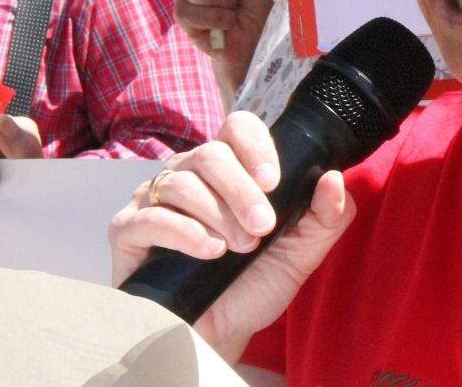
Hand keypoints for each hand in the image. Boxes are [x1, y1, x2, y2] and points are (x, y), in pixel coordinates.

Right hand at [108, 111, 352, 358]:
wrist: (218, 334)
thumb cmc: (254, 286)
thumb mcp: (301, 252)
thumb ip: (326, 216)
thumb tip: (335, 178)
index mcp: (229, 168)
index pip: (237, 127)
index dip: (255, 146)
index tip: (273, 180)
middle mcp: (188, 174)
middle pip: (209, 154)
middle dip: (241, 191)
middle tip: (262, 227)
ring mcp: (154, 199)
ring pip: (181, 182)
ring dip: (217, 215)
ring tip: (237, 248)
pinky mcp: (127, 230)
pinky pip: (150, 217)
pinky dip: (183, 232)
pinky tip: (208, 252)